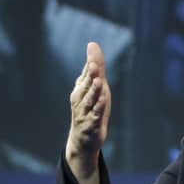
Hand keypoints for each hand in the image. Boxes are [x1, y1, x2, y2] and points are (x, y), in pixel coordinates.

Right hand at [65, 42, 110, 179]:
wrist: (82, 139)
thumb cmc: (90, 108)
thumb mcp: (95, 87)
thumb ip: (95, 67)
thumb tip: (92, 44)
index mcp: (81, 88)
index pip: (87, 73)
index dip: (91, 62)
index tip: (92, 48)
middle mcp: (80, 99)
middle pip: (87, 85)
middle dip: (91, 75)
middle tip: (95, 64)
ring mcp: (85, 112)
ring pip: (90, 100)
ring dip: (94, 91)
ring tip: (99, 81)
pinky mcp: (91, 125)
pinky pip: (95, 116)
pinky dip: (99, 108)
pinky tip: (103, 101)